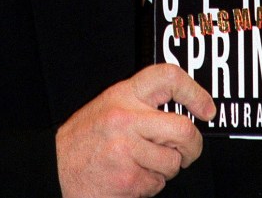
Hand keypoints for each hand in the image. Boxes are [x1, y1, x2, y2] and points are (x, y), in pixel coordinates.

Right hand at [56, 64, 215, 196]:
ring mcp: (128, 150)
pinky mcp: (127, 179)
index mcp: (124, 94)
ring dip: (165, 168)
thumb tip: (183, 109)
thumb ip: (142, 103)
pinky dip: (150, 184)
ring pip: (173, 162)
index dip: (195, 92)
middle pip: (183, 129)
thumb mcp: (111, 105)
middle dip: (192, 145)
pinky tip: (132, 176)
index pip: (168, 78)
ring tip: (144, 163)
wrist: (54, 168)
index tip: (207, 108)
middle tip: (188, 150)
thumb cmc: (85, 138)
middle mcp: (127, 118)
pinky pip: (157, 184)